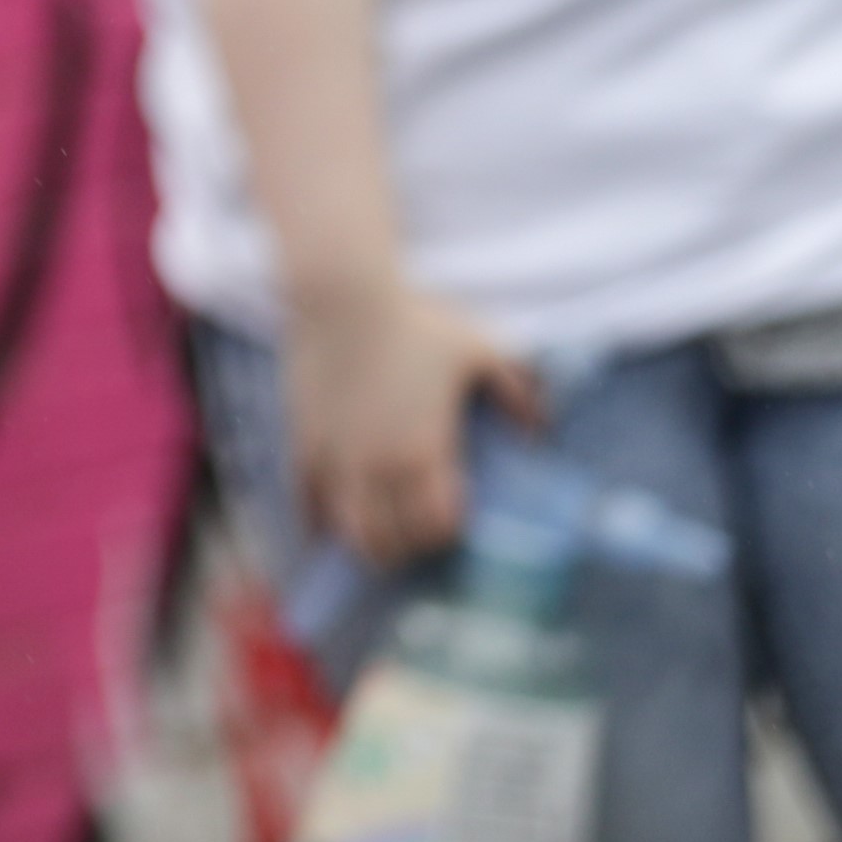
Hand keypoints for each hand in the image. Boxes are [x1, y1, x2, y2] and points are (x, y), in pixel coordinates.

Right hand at [287, 277, 542, 570]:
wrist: (340, 295)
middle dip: (409, 547)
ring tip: (380, 536)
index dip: (447, 533)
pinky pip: (308, 504)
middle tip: (418, 535)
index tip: (451, 521)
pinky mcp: (304, 444)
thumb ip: (516, 391)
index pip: (436, 526)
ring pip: (350, 532)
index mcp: (424, 449)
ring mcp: (337, 458)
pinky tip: (331, 526)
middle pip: (393, 541)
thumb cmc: (414, 320)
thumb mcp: (479, 349)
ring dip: (368, 542)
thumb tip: (537, 432)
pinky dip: (322, 523)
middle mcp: (379, 465)